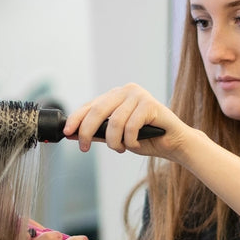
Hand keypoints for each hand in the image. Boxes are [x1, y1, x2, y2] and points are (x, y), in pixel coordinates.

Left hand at [64, 84, 190, 155]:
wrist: (172, 143)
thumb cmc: (146, 138)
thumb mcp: (116, 136)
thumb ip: (97, 133)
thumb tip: (72, 134)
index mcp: (116, 96)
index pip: (90, 105)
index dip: (76, 119)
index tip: (66, 133)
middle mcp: (126, 91)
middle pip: (98, 110)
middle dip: (87, 131)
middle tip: (84, 148)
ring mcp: (139, 95)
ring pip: (115, 121)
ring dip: (114, 141)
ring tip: (121, 149)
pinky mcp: (150, 104)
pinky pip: (131, 126)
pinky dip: (130, 141)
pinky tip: (136, 144)